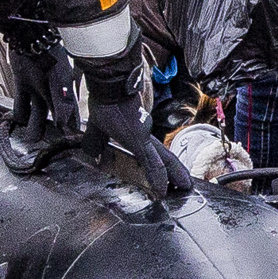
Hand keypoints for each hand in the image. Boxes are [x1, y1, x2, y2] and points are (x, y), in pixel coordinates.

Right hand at [82, 66, 182, 199]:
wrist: (109, 88)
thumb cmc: (105, 101)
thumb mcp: (97, 128)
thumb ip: (96, 141)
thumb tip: (92, 154)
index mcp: (136, 134)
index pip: (152, 153)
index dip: (159, 165)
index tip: (165, 179)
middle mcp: (144, 136)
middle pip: (164, 157)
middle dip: (175, 172)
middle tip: (184, 185)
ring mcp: (145, 138)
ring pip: (165, 160)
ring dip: (175, 175)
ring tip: (184, 187)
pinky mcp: (141, 141)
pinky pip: (152, 163)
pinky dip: (157, 178)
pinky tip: (161, 190)